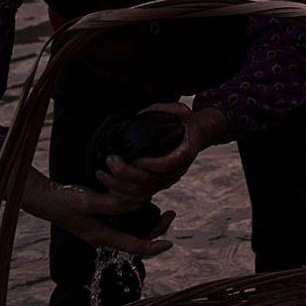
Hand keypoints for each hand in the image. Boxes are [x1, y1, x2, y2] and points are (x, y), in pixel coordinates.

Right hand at [21, 171, 174, 256]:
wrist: (44, 197)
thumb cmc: (64, 201)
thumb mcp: (88, 201)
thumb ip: (112, 204)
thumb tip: (139, 203)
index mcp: (102, 237)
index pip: (134, 247)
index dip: (154, 247)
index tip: (171, 244)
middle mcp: (104, 235)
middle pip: (137, 239)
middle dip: (157, 230)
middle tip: (171, 213)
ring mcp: (102, 228)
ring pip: (133, 230)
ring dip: (150, 222)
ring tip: (164, 209)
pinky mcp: (100, 219)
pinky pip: (125, 222)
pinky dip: (138, 214)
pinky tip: (145, 201)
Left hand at [97, 102, 223, 197]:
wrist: (201, 133)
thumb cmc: (187, 120)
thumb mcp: (178, 109)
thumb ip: (159, 112)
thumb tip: (135, 119)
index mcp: (185, 151)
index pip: (165, 164)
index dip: (147, 163)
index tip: (132, 155)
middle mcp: (178, 169)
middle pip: (149, 181)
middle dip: (125, 172)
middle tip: (110, 159)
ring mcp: (168, 178)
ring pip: (142, 192)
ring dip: (120, 185)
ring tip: (103, 173)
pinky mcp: (160, 183)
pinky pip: (141, 196)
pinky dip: (124, 194)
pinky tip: (109, 185)